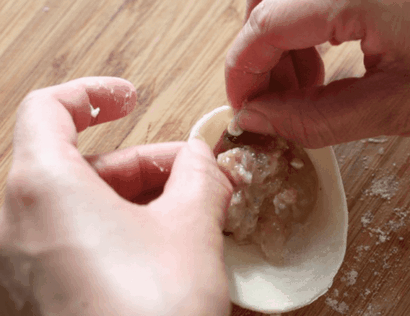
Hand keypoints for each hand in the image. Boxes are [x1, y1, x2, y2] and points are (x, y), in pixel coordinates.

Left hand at [0, 77, 231, 314]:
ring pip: (84, 202)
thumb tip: (204, 157)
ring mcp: (26, 263)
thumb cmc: (154, 315)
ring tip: (191, 207)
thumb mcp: (190, 228)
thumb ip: (199, 176)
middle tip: (192, 172)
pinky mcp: (43, 291)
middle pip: (83, 163)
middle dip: (144, 162)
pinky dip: (122, 227)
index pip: (50, 109)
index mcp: (42, 189)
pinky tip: (166, 240)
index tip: (133, 99)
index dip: (94, 94)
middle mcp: (17, 224)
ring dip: (139, 196)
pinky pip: (80, 237)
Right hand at [226, 0, 409, 147]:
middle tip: (271, 101)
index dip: (242, 71)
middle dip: (257, 59)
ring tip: (302, 90)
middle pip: (264, 6)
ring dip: (277, 49)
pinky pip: (305, 3)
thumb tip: (256, 120)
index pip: (265, 24)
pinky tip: (317, 66)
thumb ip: (317, 118)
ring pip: (280, 3)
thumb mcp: (396, 105)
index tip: (242, 107)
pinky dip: (298, 35)